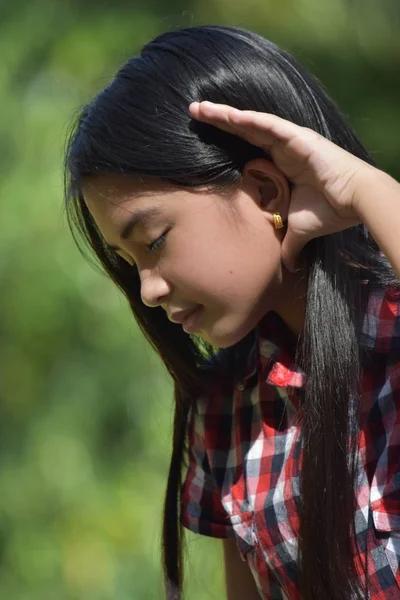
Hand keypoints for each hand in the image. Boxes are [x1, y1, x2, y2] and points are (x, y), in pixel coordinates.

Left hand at [189, 101, 376, 271]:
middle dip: (217, 121)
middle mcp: (282, 148)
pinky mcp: (299, 137)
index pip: (245, 147)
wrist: (354, 203)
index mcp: (280, 164)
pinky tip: (228, 115)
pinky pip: (269, 125)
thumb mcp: (297, 230)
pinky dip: (249, 120)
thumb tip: (287, 267)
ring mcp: (290, 140)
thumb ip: (287, 245)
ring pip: (251, 123)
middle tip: (192, 111)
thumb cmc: (328, 213)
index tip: (201, 138)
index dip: (225, 140)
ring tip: (199, 108)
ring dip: (225, 115)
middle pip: (243, 130)